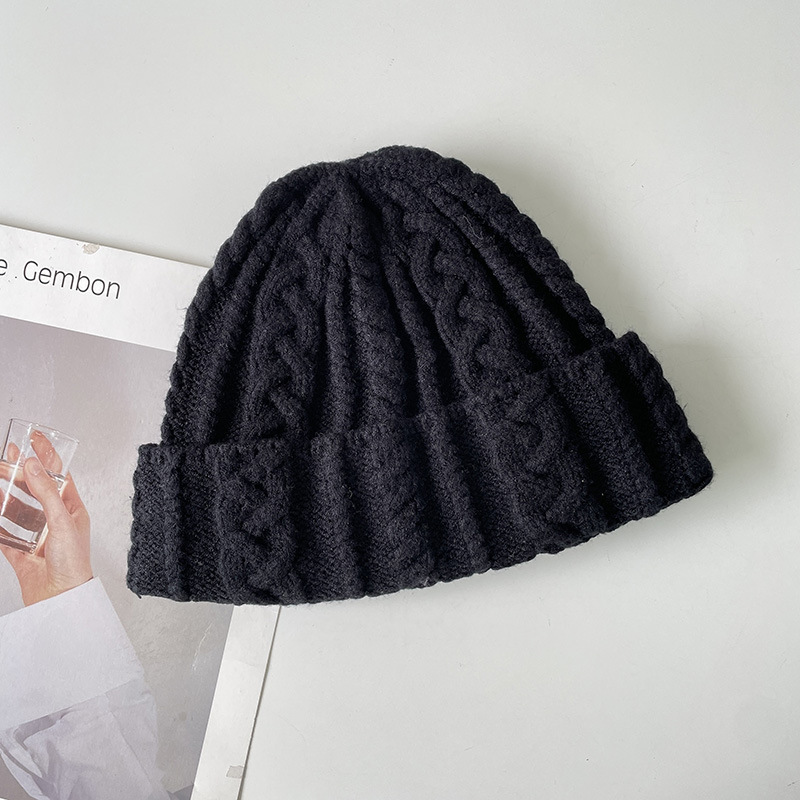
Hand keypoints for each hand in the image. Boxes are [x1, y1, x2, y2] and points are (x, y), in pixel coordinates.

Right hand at [0, 432, 92, 605]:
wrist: (61, 600)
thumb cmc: (73, 563)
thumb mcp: (62, 521)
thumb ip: (46, 492)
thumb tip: (34, 465)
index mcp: (72, 509)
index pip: (59, 475)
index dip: (47, 456)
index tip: (35, 437)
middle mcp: (55, 520)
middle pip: (35, 489)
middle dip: (22, 471)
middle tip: (7, 454)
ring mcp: (37, 536)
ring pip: (17, 509)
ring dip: (6, 494)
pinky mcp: (21, 552)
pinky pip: (5, 534)